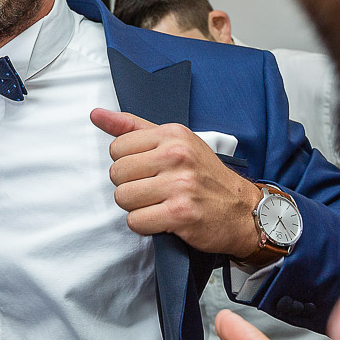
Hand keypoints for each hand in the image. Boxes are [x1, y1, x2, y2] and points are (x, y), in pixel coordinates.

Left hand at [90, 111, 262, 255]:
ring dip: (136, 207)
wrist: (243, 210)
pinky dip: (145, 225)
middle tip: (153, 189)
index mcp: (173, 134)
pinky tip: (163, 218)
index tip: (147, 170)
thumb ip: (133, 127)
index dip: (127, 163)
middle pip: (117, 174)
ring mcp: (180, 185)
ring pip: (123, 198)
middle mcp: (177, 156)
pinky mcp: (180, 214)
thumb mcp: (175, 141)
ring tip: (158, 203)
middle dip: (130, 186)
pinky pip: (136, 221)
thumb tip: (96, 114)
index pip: (117, 148)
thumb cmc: (205, 176)